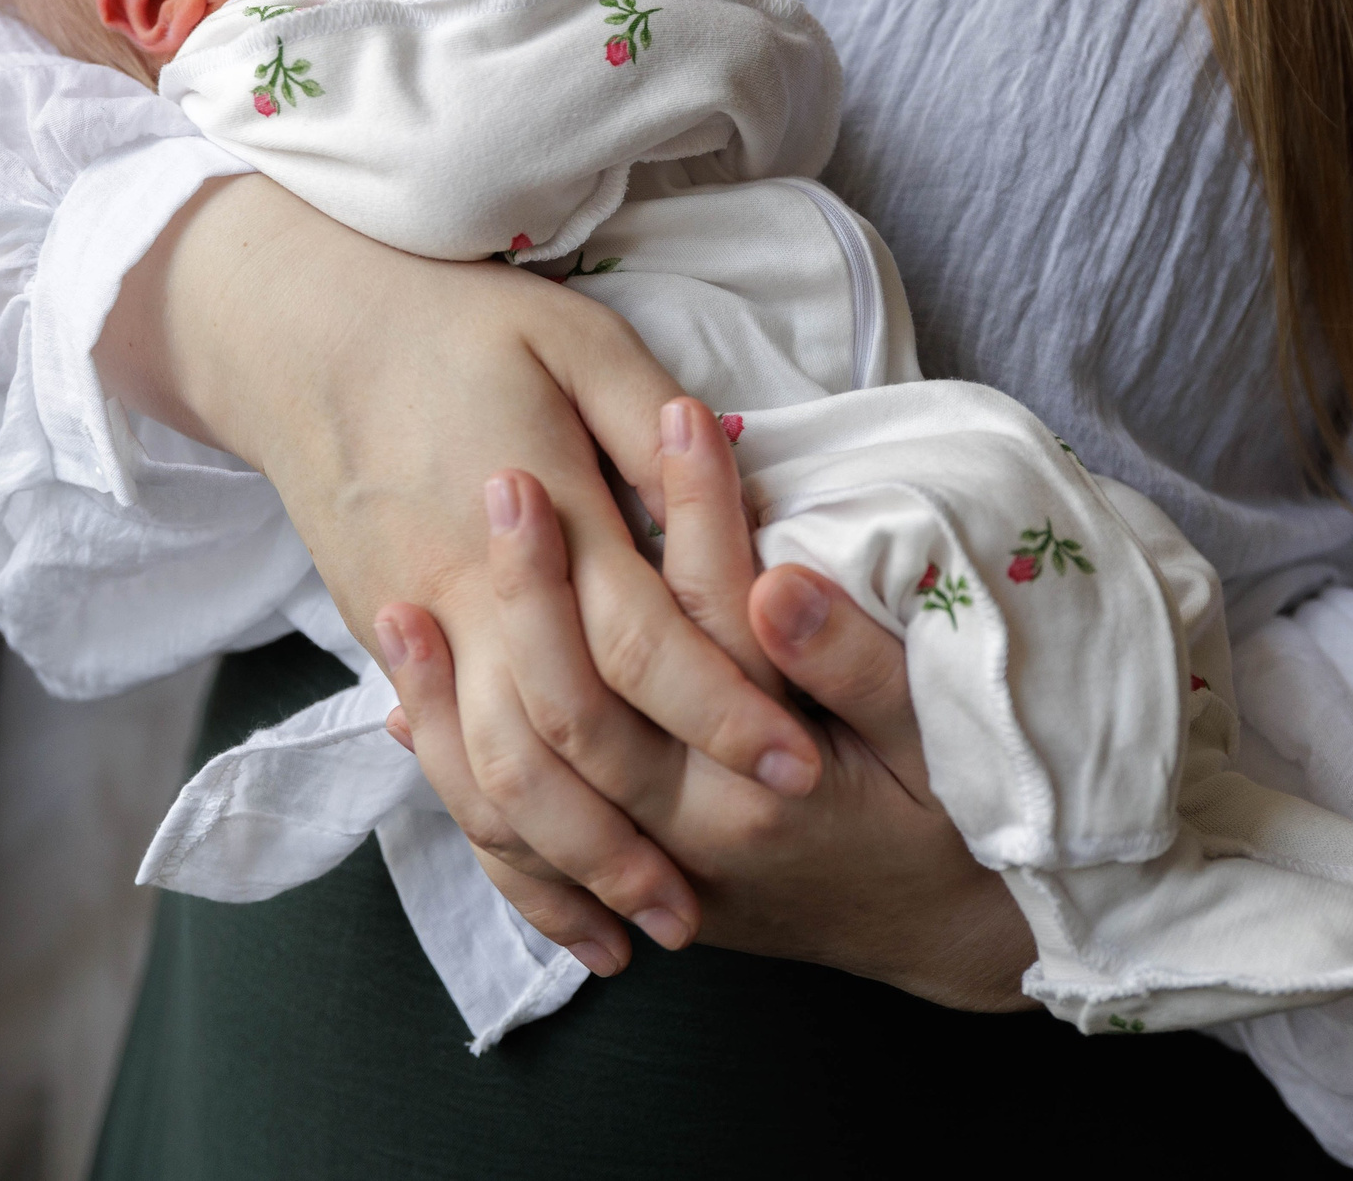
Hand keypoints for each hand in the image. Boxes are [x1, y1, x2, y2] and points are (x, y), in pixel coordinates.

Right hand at [98, 178, 824, 948]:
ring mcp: (418, 630)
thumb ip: (650, 420)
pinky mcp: (390, 645)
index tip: (803, 765)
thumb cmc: (458, 320)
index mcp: (532, 512)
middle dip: (645, 831)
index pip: (641, 642)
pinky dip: (498, 851)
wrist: (299, 327)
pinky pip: (444, 774)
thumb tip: (733, 490)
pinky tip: (554, 904)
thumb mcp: (573, 337)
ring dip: (573, 868)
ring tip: (653, 932)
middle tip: (729, 893)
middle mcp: (467, 594)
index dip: (724, 708)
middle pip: (559, 746)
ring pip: (491, 784)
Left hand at [377, 399, 1036, 1004]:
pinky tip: (404, 714)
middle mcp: (693, 833)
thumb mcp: (938, 744)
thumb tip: (777, 583)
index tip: (677, 416)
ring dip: (455, 699)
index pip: (710, 627)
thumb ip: (857, 666)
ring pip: (524, 791)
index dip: (693, 514)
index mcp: (770, 781)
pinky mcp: (633, 883)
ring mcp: (652, 867)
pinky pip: (519, 843)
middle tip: (506, 482)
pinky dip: (461, 775)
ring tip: (397, 606)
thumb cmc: (956, 823)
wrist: (950, 936)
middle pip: (582, 708)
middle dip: (535, 591)